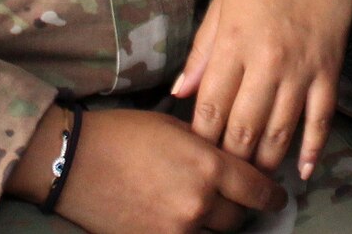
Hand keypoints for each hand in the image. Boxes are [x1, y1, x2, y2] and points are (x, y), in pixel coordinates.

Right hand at [9, 105, 282, 233]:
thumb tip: (235, 162)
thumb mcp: (178, 129)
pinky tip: (190, 223)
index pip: (257, 189)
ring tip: (212, 212)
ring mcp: (177, 228)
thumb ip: (210, 149)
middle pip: (238, 218)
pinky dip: (193, 232)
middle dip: (243, 209)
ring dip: (218, 225)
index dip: (271, 195)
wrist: (76, 160)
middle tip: (241, 202)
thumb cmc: (125, 134)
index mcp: (209, 166)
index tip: (276, 196)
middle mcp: (199, 202)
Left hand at [171, 0, 351, 177]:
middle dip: (230, 157)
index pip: (211, 106)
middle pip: (244, 127)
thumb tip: (180, 93)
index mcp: (234, 42)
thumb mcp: (222, 3)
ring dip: (264, 161)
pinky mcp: (329, 71)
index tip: (194, 153)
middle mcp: (268, 61)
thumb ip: (202, 51)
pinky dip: (312, 149)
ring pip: (280, 131)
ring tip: (252, 178)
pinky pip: (321, 119)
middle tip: (221, 173)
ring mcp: (302, 69)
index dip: (200, 137)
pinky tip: (301, 171)